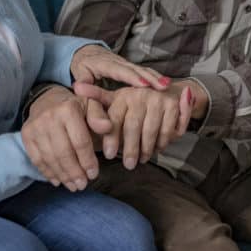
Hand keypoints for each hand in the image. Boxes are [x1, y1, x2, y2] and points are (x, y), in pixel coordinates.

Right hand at [22, 85, 112, 191]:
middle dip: (74, 172)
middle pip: (63, 153)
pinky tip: (58, 181)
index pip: (80, 141)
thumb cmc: (76, 106)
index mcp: (68, 109)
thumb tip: (107, 127)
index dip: (87, 160)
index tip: (94, 174)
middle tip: (83, 185)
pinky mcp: (26, 135)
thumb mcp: (92, 105)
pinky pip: (37, 159)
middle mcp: (49, 118)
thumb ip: (100, 117)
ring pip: (50, 158)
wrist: (48, 99)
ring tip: (73, 186)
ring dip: (62, 176)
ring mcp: (35, 127)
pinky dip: (48, 173)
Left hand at [70, 44, 170, 89]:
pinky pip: (145, 71)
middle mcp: (119, 61)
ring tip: (168, 86)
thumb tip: (81, 91)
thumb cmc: (83, 66)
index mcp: (105, 63)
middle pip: (137, 69)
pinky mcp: (132, 67)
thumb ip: (83, 86)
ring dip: (156, 77)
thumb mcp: (79, 75)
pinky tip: (166, 84)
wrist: (87, 52)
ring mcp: (127, 63)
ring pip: (143, 69)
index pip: (120, 70)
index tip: (143, 86)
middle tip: (163, 86)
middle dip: (151, 77)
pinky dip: (155, 77)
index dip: (132, 77)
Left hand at [73, 81, 194, 170]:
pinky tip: (156, 149)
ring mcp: (158, 99)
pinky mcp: (173, 105)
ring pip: (150, 131)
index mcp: (123, 95)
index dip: (111, 138)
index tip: (108, 155)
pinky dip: (161, 143)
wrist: (167, 90)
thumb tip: (77, 86)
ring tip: (141, 160)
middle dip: (130, 149)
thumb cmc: (134, 100)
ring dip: (146, 149)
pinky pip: (166, 131)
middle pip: (133, 127)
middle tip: (127, 165)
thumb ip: (96, 98)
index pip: (114, 118)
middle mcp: (140, 94)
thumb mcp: (114, 99)